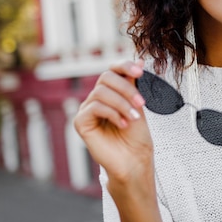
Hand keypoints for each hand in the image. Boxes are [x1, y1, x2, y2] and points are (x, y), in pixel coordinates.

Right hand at [74, 59, 153, 184]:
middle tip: (141, 103)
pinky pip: (94, 107)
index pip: (112, 70)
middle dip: (126, 88)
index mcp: (111, 91)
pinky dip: (112, 113)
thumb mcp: (137, 104)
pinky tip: (123, 124)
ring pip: (101, 92)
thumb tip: (140, 60)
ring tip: (134, 118)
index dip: (124, 66)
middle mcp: (97, 98)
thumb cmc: (137, 136)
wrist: (134, 161)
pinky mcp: (80, 122)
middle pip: (105, 77)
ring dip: (122, 103)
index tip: (140, 72)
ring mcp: (87, 110)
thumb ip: (134, 84)